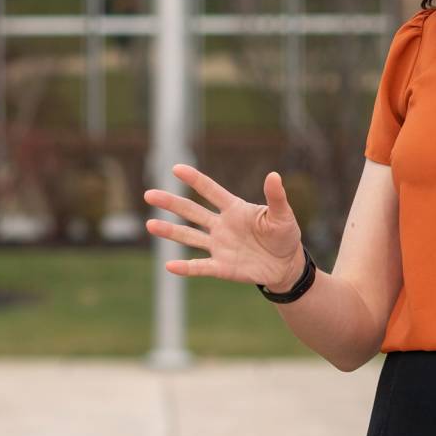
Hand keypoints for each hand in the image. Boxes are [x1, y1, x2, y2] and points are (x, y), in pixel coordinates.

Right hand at [143, 165, 302, 285]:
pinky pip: (200, 266)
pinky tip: (169, 266)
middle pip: (192, 211)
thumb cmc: (284, 234)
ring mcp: (219, 246)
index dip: (195, 180)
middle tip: (149, 194)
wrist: (286, 265)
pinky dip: (186, 267)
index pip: (211, 191)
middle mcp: (221, 225)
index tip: (176, 168)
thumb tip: (274, 175)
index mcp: (234, 209)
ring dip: (170, 231)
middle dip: (171, 203)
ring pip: (189, 237)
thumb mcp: (283, 215)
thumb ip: (276, 197)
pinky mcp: (221, 267)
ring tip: (150, 224)